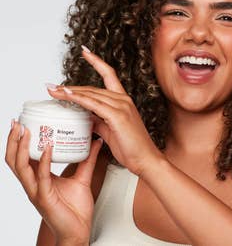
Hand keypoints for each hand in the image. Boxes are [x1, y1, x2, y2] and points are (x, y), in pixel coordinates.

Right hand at [5, 121, 102, 243]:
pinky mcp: (44, 197)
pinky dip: (44, 161)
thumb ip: (88, 159)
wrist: (79, 230)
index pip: (25, 156)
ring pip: (20, 167)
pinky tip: (48, 148)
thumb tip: (96, 140)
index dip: (20, 141)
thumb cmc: (76, 208)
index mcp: (39, 178)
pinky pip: (41, 176)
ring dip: (21, 147)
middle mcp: (33, 183)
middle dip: (13, 140)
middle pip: (14, 159)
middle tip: (17, 122)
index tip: (24, 123)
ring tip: (26, 131)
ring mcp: (36, 190)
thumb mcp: (82, 177)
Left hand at [47, 46, 164, 176]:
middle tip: (51, 87)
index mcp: (123, 101)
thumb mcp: (110, 130)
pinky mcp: (118, 115)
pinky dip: (79, 99)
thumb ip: (97, 120)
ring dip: (70, 92)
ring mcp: (121, 106)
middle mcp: (123, 99)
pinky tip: (67, 95)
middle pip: (93, 86)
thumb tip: (84, 117)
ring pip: (91, 93)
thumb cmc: (131, 147)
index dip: (97, 62)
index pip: (109, 75)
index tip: (85, 51)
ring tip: (53, 91)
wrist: (145, 159)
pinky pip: (93, 104)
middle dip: (71, 86)